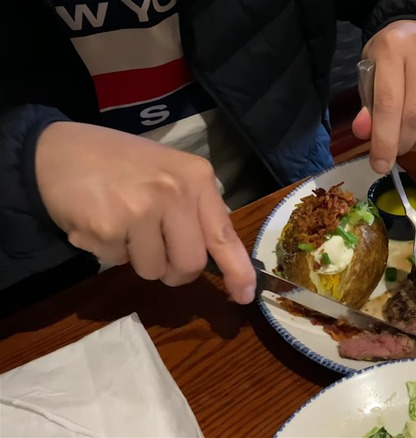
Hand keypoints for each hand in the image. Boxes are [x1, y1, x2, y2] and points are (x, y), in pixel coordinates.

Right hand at [35, 122, 255, 303]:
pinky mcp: (108, 228)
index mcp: (196, 178)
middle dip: (174, 272)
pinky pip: (117, 263)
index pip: (224, 234)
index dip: (238, 270)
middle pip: (190, 264)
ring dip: (138, 260)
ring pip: (153, 270)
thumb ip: (194, 208)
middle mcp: (174, 192)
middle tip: (156, 254)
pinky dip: (108, 251)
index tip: (246, 295)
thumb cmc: (120, 163)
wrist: (57, 149)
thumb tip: (218, 253)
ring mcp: (141, 210)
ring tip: (122, 225)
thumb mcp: (169, 171)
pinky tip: (98, 221)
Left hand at [352, 20, 415, 173]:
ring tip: (411, 144)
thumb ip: (368, 104)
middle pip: (415, 114)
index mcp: (392, 49)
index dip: (384, 140)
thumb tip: (365, 133)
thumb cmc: (391, 57)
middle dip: (403, 143)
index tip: (379, 165)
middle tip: (395, 151)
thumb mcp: (370, 73)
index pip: (388, 103)